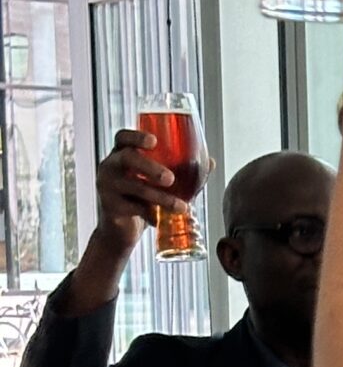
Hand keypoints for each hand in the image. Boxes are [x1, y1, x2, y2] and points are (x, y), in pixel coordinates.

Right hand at [94, 129, 178, 252]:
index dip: (136, 136)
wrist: (121, 230)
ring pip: (133, 186)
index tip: (154, 141)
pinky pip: (132, 208)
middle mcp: (110, 166)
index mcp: (122, 154)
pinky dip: (150, 214)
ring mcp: (107, 186)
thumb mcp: (158, 183)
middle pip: (127, 158)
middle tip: (170, 179)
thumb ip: (182, 171)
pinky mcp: (109, 207)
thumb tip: (210, 161)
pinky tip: (160, 220)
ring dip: (160, 197)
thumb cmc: (142, 199)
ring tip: (181, 207)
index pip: (123, 137)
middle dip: (150, 167)